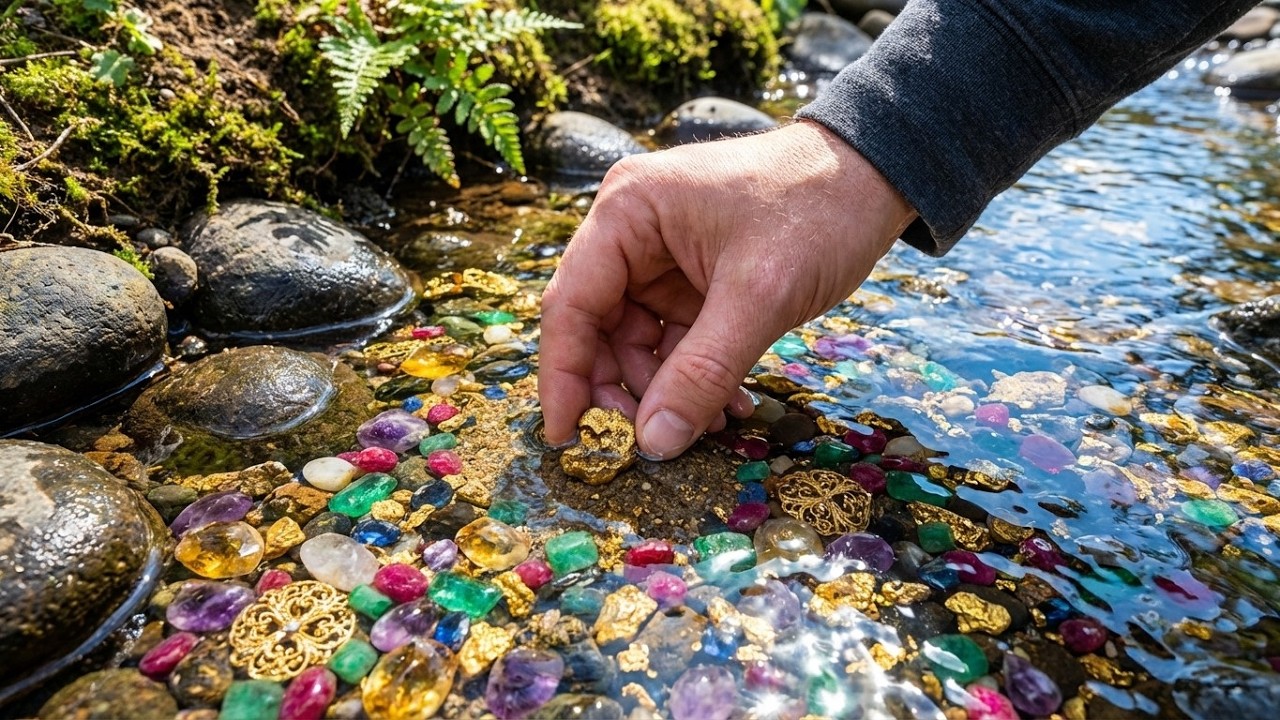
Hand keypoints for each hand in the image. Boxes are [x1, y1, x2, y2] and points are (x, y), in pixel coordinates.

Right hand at [538, 120, 916, 458]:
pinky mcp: (694, 277)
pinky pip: (676, 339)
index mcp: (628, 212)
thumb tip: (654, 444)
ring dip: (668, 389)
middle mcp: (633, 231)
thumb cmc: (817, 210)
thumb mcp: (759, 296)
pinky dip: (696, 375)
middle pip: (600, 327)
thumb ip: (702, 372)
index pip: (572, 304)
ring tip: (709, 423)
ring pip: (638, 341)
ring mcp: (662, 256)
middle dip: (626, 387)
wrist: (877, 176)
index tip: (566, 441)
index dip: (564, 376)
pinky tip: (728, 406)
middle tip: (653, 440)